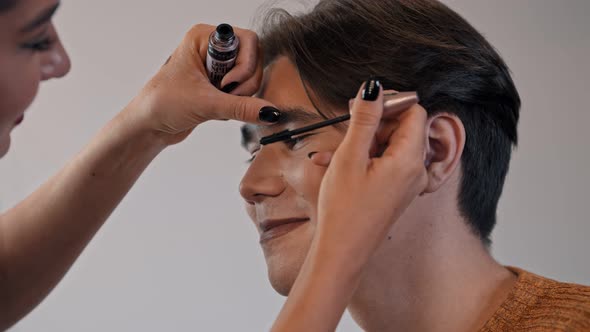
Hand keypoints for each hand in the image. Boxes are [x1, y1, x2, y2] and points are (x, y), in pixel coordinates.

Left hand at [125, 24, 275, 144]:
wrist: (150, 126)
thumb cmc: (162, 104)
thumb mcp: (205, 103)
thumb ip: (241, 107)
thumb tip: (270, 111)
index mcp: (204, 38)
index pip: (248, 40)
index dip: (245, 64)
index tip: (228, 83)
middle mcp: (213, 49)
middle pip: (254, 60)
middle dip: (244, 84)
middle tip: (224, 95)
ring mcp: (218, 68)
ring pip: (251, 78)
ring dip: (241, 97)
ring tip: (216, 104)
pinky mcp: (221, 86)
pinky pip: (244, 93)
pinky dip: (237, 105)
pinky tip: (217, 110)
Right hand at [313, 79, 428, 266]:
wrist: (342, 253)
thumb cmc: (344, 210)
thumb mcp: (350, 156)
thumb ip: (364, 118)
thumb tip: (374, 88)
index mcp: (409, 159)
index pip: (414, 111)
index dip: (389, 103)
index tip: (362, 106)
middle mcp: (415, 170)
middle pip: (404, 128)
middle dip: (374, 123)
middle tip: (347, 126)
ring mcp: (408, 183)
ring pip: (391, 146)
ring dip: (364, 142)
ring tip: (335, 153)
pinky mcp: (397, 192)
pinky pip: (386, 164)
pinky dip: (365, 159)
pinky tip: (338, 166)